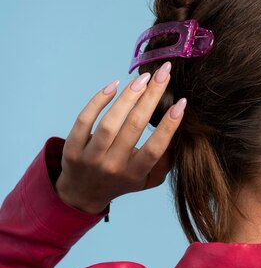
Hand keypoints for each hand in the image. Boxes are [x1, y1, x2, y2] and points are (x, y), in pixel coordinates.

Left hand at [55, 62, 185, 213]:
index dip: (169, 125)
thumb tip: (180, 133)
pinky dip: (98, 101)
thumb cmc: (123, 181)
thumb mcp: (148, 180)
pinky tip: (114, 85)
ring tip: (143, 78)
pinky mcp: (72, 148)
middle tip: (163, 73)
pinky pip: (84, 120)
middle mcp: (113, 166)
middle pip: (134, 127)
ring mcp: (90, 158)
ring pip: (110, 122)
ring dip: (128, 96)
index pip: (155, 148)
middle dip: (151, 96)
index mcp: (135, 174)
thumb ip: (165, 162)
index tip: (181, 102)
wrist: (82, 194)